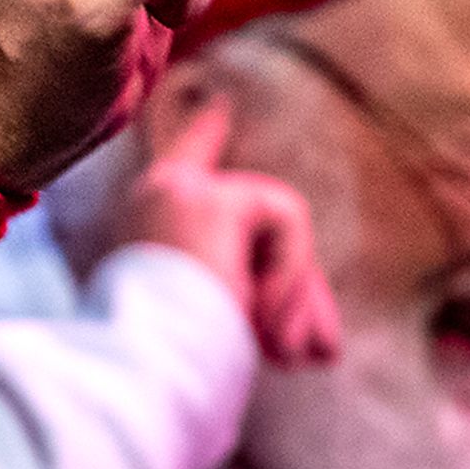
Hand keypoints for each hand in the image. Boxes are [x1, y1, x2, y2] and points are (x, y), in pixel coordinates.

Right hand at [117, 95, 341, 364]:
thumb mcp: (226, 331)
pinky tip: (259, 315)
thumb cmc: (176, 364)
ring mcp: (181, 189)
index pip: (185, 163)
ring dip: (293, 291)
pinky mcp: (210, 197)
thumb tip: (327, 349)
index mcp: (148, 225)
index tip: (221, 103)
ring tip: (282, 354)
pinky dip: (287, 275)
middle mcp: (157, 195)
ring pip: (282, 219)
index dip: (205, 131)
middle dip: (299, 285)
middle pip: (264, 212)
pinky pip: (286, 221)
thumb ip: (262, 311)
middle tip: (322, 355)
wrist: (142, 365)